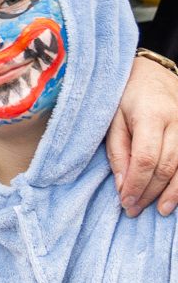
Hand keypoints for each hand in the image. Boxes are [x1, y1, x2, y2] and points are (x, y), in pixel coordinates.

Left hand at [107, 56, 177, 215]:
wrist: (152, 72)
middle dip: (151, 192)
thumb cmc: (125, 96)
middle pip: (168, 165)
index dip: (137, 184)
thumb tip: (121, 185)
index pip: (147, 158)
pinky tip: (177, 195)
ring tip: (161, 210)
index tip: (125, 202)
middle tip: (135, 210)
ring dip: (174, 192)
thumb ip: (117, 151)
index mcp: (151, 114)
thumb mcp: (112, 118)